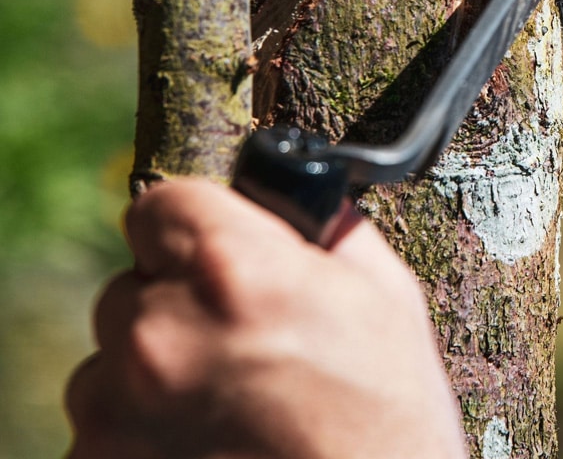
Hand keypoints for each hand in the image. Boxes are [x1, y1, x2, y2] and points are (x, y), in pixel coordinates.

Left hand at [65, 179, 465, 458]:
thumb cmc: (391, 417)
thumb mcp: (385, 294)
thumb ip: (322, 230)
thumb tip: (291, 193)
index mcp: (232, 267)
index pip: (159, 205)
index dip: (193, 229)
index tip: (215, 255)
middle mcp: (160, 330)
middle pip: (133, 286)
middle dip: (178, 305)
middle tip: (241, 345)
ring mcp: (118, 407)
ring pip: (112, 360)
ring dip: (154, 372)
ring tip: (230, 407)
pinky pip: (106, 425)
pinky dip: (144, 432)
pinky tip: (211, 444)